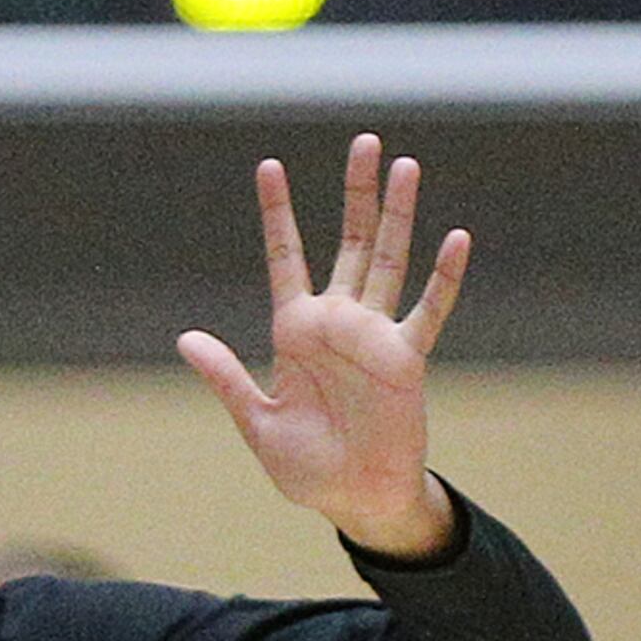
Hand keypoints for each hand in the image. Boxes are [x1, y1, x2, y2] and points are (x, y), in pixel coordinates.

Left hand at [178, 137, 466, 561]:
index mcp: (295, 332)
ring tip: (404, 166)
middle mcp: (337, 322)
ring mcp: (374, 335)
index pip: (285, 258)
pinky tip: (455, 238)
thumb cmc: (306, 467)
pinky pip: (426, 311)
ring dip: (397, 216)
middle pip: (348, 243)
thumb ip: (226, 377)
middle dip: (354, 195)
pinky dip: (443, 278)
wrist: (352, 499)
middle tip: (363, 141)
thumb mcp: (256, 421)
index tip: (269, 167)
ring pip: (387, 261)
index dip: (278, 214)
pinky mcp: (405, 358)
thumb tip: (185, 339)